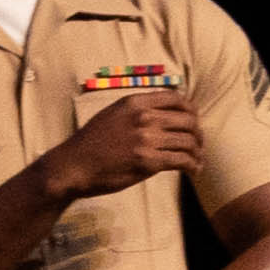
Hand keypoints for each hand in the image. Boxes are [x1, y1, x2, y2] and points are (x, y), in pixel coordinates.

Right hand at [39, 90, 204, 203]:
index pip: (176, 99)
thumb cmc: (89, 144)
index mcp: (134, 103)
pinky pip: (182, 160)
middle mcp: (144, 117)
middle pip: (188, 120)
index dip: (191, 110)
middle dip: (198, 134)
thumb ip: (136, 111)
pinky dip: (193, 166)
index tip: (192, 121)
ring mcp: (147, 140)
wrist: (71, 167)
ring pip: (189, 142)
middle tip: (197, 144)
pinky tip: (193, 170)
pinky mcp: (148, 162)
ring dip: (197, 152)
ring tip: (197, 160)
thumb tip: (163, 115)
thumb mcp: (111, 115)